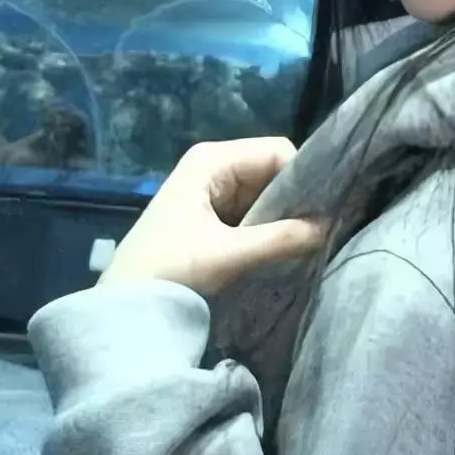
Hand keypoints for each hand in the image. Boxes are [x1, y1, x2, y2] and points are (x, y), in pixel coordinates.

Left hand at [99, 136, 330, 298]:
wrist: (126, 303)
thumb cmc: (172, 270)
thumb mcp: (230, 254)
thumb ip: (281, 239)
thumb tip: (327, 228)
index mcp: (212, 159)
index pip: (277, 151)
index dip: (302, 177)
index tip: (321, 212)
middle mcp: (212, 165)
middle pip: (271, 170)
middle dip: (293, 199)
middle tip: (316, 232)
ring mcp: (209, 190)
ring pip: (263, 194)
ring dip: (281, 217)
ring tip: (299, 244)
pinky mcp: (208, 215)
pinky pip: (249, 212)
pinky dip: (265, 228)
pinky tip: (278, 249)